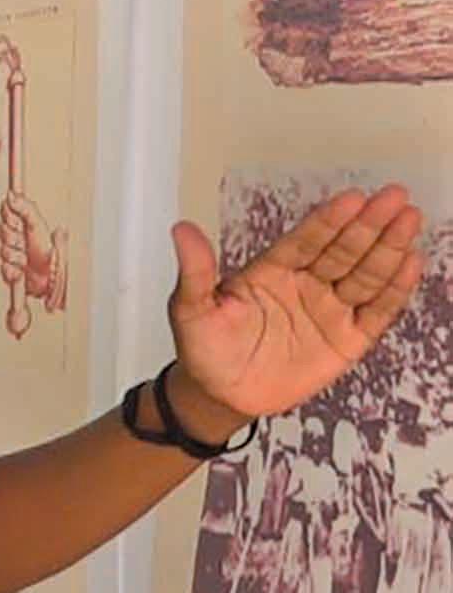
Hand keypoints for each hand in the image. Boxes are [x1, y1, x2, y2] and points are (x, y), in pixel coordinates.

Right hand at [0, 192, 52, 297]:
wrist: (51, 282)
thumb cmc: (50, 254)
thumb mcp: (38, 225)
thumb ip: (25, 208)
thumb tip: (12, 194)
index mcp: (25, 223)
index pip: (7, 211)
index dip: (11, 218)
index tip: (19, 224)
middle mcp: (18, 237)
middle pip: (3, 230)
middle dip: (15, 239)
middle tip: (27, 243)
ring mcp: (13, 254)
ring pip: (2, 250)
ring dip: (16, 256)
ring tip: (28, 259)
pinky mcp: (9, 270)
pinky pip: (3, 267)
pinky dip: (14, 270)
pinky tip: (23, 270)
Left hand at [168, 184, 423, 426]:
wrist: (218, 395)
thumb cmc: (204, 348)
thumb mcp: (190, 310)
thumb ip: (195, 272)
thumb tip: (180, 229)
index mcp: (271, 270)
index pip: (304, 241)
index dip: (327, 221)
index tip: (350, 199)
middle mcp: (305, 283)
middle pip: (341, 250)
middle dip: (368, 224)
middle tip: (394, 196)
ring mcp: (329, 309)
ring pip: (363, 275)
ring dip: (387, 248)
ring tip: (409, 219)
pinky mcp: (347, 340)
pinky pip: (376, 312)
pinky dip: (394, 291)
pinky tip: (411, 263)